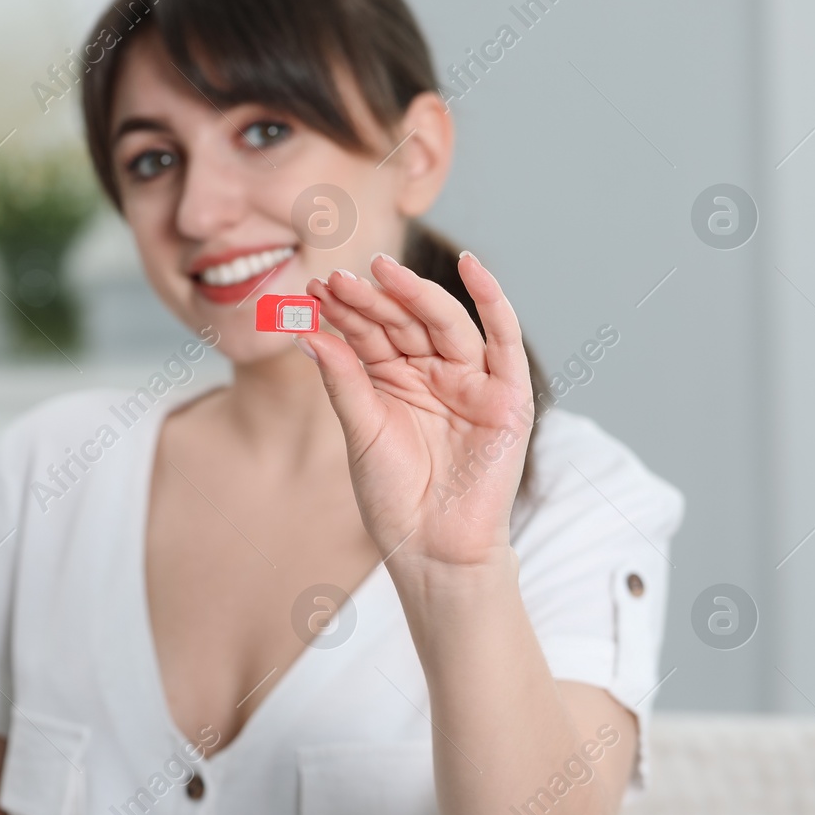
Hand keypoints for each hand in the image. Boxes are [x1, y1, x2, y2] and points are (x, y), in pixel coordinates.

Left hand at [300, 252, 532, 569]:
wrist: (432, 548)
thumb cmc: (394, 498)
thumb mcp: (361, 432)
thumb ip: (343, 381)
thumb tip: (307, 333)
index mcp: (394, 380)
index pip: (369, 333)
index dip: (344, 310)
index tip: (313, 289)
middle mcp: (432, 373)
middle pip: (403, 322)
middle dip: (372, 299)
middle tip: (338, 278)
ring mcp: (470, 381)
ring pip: (444, 324)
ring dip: (415, 293)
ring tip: (381, 270)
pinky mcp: (507, 396)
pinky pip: (503, 340)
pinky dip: (493, 300)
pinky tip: (473, 266)